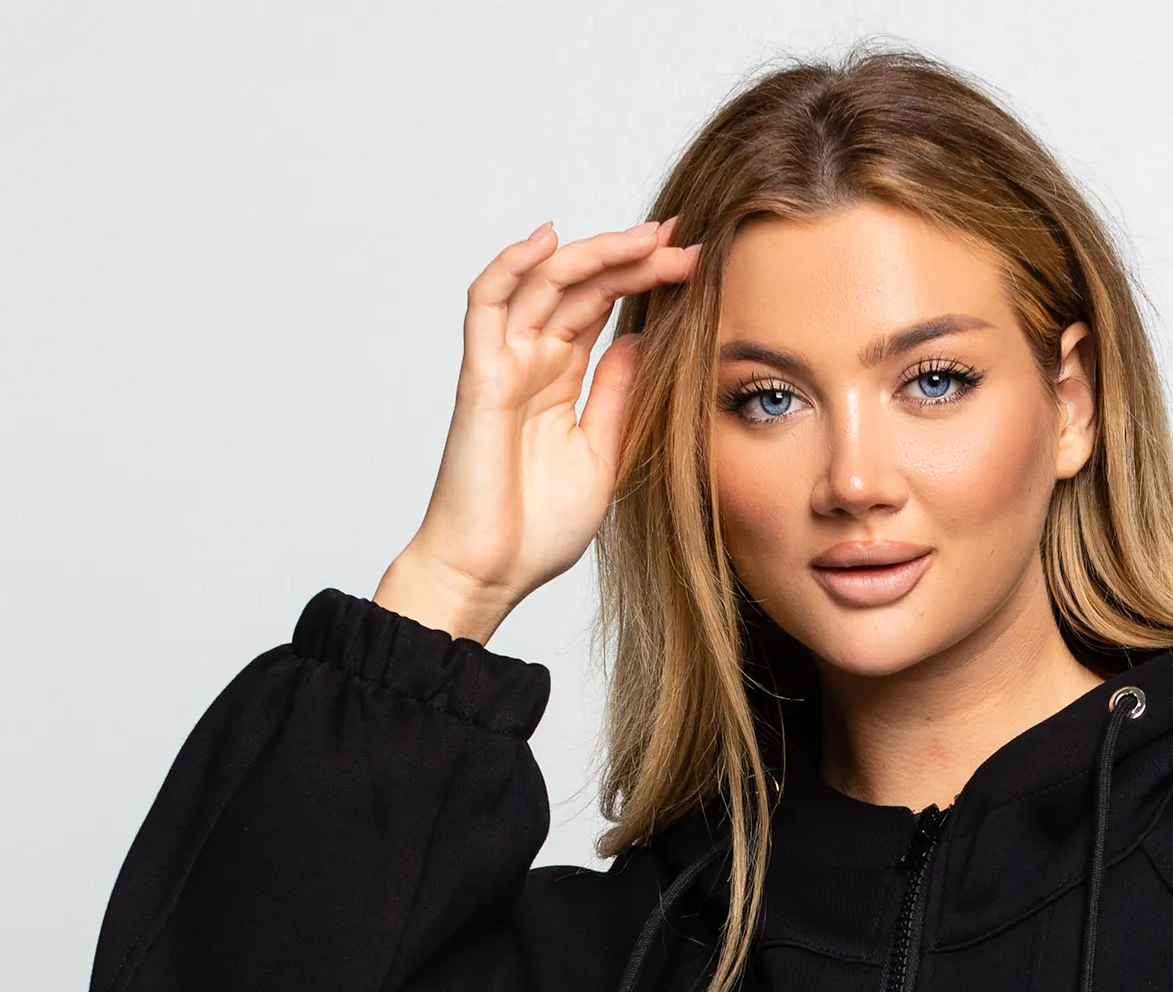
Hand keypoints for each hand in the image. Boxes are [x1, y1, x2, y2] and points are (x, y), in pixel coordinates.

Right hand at [375, 220, 701, 642]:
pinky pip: (486, 304)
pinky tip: (548, 238)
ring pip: (543, 283)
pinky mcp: (481, 377)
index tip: (691, 261)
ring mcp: (505, 365)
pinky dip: (511, 265)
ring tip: (644, 236)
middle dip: (632, 257)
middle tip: (683, 237)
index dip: (642, 278)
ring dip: (592, 253)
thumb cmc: (537, 529)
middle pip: (581, 286)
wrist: (492, 574)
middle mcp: (531, 363)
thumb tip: (639, 340)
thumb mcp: (602, 456)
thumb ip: (617, 397)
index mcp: (560, 381)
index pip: (602, 307)